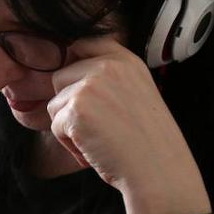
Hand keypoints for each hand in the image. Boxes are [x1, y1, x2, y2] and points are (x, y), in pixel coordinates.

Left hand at [47, 36, 209, 213]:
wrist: (159, 170)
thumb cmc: (147, 142)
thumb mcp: (136, 93)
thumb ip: (108, 79)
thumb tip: (65, 74)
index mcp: (126, 60)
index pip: (83, 43)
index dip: (72, 63)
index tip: (80, 91)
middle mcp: (108, 66)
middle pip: (60, 77)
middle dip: (69, 105)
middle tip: (95, 128)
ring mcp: (90, 85)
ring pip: (55, 104)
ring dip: (68, 127)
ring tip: (98, 141)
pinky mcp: (76, 109)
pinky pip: (55, 126)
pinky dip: (69, 144)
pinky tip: (93, 151)